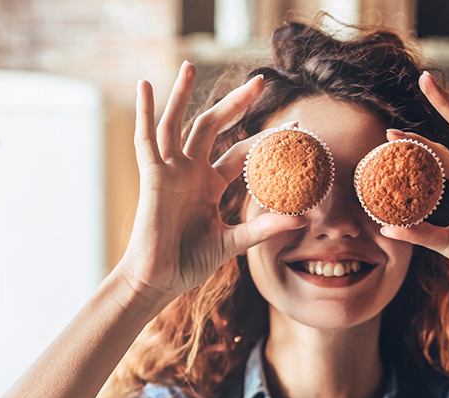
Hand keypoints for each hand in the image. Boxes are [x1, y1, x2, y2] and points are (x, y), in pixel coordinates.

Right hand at [117, 62, 305, 302]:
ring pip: (178, 123)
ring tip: (190, 66)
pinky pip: (146, 139)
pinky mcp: (152, 176)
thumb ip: (264, 228)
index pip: (242, 153)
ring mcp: (170, 171)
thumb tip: (303, 220)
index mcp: (210, 185)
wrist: (159, 280)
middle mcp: (191, 172)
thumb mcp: (233, 242)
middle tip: (260, 80)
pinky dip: (145, 112)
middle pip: (214, 127)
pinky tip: (145, 86)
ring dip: (182, 94)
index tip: (295, 127)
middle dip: (236, 104)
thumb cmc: (191, 262)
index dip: (266, 139)